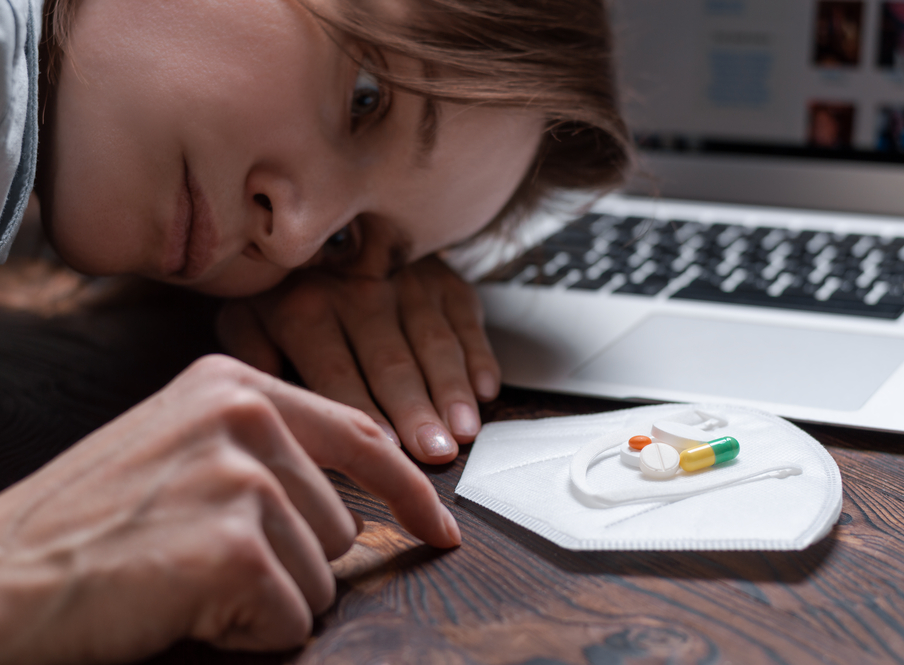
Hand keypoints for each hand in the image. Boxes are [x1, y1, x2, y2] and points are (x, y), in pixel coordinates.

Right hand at [0, 355, 459, 663]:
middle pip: (341, 525)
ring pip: (322, 576)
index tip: (441, 529)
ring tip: (185, 579)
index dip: (410, 493)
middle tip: (198, 560)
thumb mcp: (181, 449)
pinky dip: (247, 631)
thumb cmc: (88, 526)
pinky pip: (292, 617)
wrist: (0, 580)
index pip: (362, 437)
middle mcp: (243, 414)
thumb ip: (266, 453)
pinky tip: (182, 607)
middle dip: (290, 563)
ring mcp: (240, 476)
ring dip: (265, 598)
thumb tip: (357, 504)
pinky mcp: (232, 545)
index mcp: (234, 383)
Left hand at [216, 255, 500, 464]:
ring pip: (434, 343)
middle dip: (417, 411)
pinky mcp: (444, 279)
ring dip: (452, 389)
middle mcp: (358, 291)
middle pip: (392, 361)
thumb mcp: (247, 316)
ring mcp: (406, 282)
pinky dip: (479, 356)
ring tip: (465, 431)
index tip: (383, 448)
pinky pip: (466, 320)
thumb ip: (254, 357)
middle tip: (436, 453)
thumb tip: (277, 400)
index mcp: (305, 307)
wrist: (331, 224)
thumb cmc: (285, 291)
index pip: (337, 371)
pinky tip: (486, 391)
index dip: (362, 410)